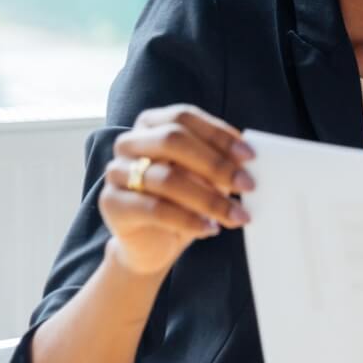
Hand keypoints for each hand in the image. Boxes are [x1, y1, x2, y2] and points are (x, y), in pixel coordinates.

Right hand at [99, 104, 255, 276]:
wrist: (152, 245)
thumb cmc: (183, 202)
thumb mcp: (205, 177)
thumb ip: (220, 163)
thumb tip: (249, 160)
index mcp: (151, 124)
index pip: (184, 118)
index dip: (218, 134)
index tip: (250, 156)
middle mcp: (129, 142)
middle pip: (173, 140)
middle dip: (216, 163)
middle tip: (248, 185)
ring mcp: (116, 171)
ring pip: (167, 178)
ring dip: (209, 199)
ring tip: (237, 216)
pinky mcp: (112, 203)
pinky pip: (154, 209)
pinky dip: (188, 219)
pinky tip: (210, 229)